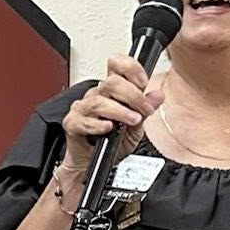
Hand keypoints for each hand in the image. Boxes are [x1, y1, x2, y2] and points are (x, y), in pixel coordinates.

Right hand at [61, 55, 163, 175]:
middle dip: (132, 95)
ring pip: (99, 101)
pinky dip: (97, 124)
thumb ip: (145, 110)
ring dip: (119, 111)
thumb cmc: (112, 143)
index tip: (143, 82)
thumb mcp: (136, 127)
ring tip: (132, 120)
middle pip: (111, 82)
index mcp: (112, 90)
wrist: (93, 163)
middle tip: (144, 110)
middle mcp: (96, 95)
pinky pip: (83, 120)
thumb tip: (157, 96)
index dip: (130, 68)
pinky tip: (108, 128)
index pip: (117, 65)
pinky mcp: (72, 123)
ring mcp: (83, 108)